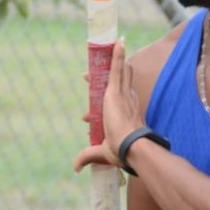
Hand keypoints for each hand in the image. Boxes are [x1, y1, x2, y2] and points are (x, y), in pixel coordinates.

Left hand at [73, 38, 143, 172]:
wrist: (132, 148)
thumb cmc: (122, 150)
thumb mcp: (102, 151)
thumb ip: (88, 155)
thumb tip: (76, 167)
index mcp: (127, 110)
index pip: (118, 93)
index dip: (106, 87)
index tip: (91, 86)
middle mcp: (127, 98)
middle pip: (119, 78)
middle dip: (108, 70)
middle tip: (93, 68)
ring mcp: (122, 93)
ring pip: (120, 70)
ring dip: (114, 57)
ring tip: (110, 42)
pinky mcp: (116, 91)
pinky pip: (117, 68)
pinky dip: (117, 55)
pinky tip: (117, 41)